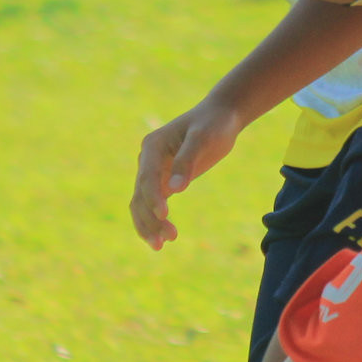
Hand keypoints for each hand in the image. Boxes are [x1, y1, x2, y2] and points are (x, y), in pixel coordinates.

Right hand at [130, 100, 244, 249]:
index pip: (148, 177)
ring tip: (163, 244)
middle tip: (168, 238)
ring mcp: (154, 171)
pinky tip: (163, 238)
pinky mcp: (164, 180)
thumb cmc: (213, 124)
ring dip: (149, 224)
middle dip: (150, 218)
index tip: (165, 215)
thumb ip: (188, 161)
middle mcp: (148, 160)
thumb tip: (175, 190)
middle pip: (141, 194)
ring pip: (142, 203)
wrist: (221, 117)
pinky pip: (153, 204)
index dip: (153, 197)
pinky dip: (155, 221)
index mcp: (153, 146)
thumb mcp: (203, 138)